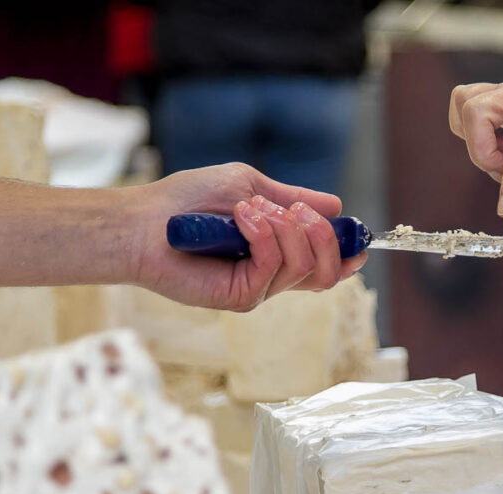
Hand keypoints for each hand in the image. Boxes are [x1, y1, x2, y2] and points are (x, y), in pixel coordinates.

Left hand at [126, 163, 367, 311]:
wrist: (146, 221)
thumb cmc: (188, 200)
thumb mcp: (250, 186)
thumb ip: (292, 198)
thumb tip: (337, 205)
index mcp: (277, 251)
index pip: (325, 264)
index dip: (347, 254)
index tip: (357, 237)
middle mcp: (271, 275)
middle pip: (327, 273)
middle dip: (324, 237)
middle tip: (296, 210)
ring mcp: (257, 289)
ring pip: (304, 267)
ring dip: (286, 228)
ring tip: (252, 209)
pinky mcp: (240, 298)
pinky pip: (274, 267)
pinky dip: (264, 236)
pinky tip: (241, 218)